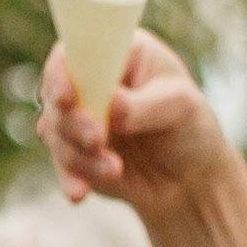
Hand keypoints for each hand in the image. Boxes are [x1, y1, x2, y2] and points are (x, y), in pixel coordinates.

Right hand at [41, 24, 228, 220]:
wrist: (189, 179)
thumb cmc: (191, 128)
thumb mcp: (181, 107)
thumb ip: (143, 105)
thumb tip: (111, 105)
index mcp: (117, 56)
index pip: (74, 53)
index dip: (61, 73)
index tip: (67, 98)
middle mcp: (91, 83)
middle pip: (57, 96)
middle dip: (73, 123)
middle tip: (98, 141)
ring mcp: (79, 119)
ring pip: (55, 133)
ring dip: (79, 155)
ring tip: (115, 170)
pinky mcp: (74, 153)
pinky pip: (59, 164)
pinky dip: (69, 178)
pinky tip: (80, 193)